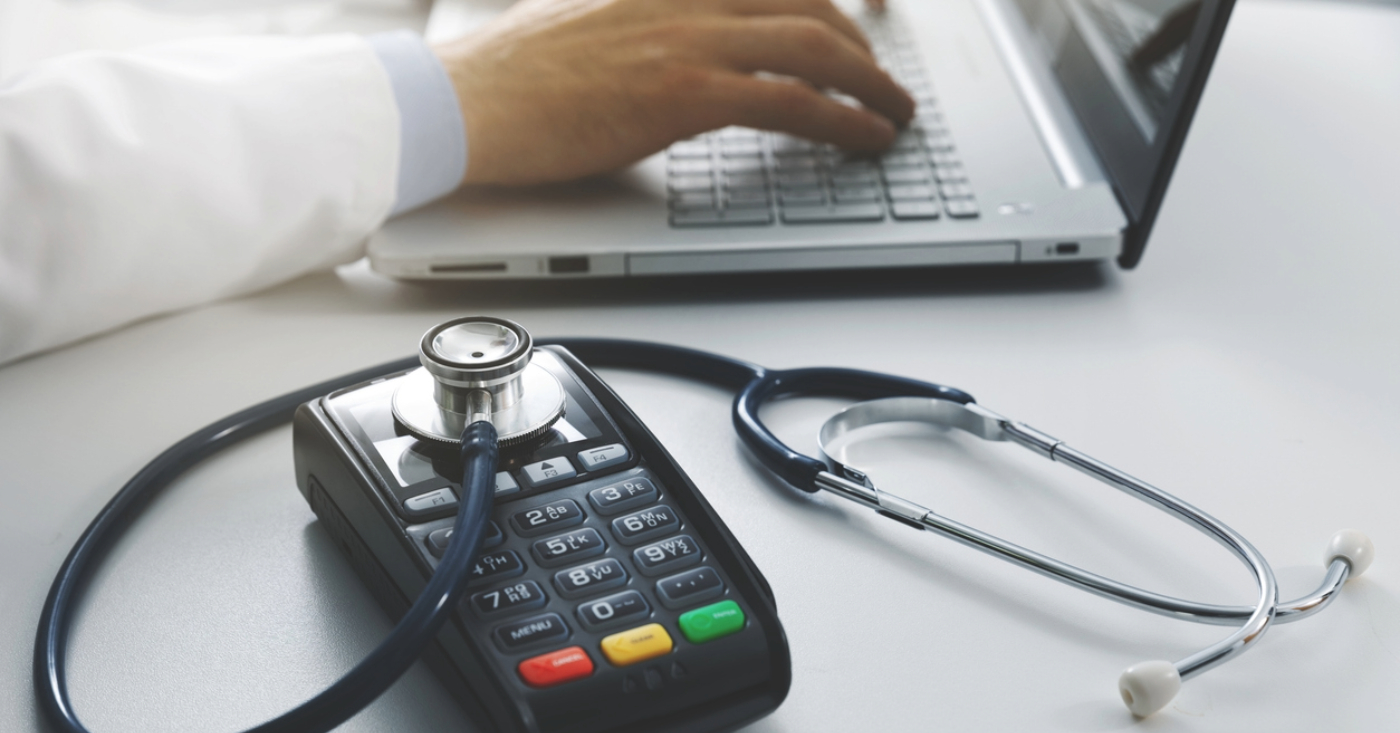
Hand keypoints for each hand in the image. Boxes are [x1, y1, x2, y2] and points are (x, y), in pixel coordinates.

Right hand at [433, 0, 912, 185]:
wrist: (466, 100)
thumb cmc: (516, 74)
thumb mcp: (596, 20)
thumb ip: (653, 22)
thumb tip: (686, 52)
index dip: (832, 0)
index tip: (865, 20)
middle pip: (809, 3)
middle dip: (863, 47)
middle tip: (884, 82)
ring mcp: (689, 33)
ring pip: (816, 45)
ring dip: (873, 84)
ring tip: (896, 115)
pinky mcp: (685, 89)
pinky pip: (793, 99)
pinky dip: (845, 119)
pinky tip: (866, 138)